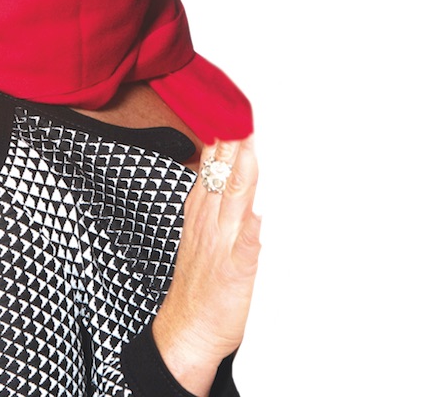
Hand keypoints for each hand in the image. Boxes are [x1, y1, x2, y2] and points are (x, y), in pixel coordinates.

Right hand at [152, 137, 261, 395]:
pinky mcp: (235, 274)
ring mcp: (222, 247)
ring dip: (240, 176)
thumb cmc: (200, 284)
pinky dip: (249, 234)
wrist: (186, 332)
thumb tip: (227, 162)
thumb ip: (216, 198)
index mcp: (202, 213)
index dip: (224, 139)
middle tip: (243, 114)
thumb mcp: (202, 231)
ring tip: (249, 149)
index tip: (234, 111)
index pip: (213, 166)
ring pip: (231, 204)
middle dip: (233, 146)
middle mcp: (210, 224)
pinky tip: (257, 218)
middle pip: (222, 177)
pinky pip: (244, 251)